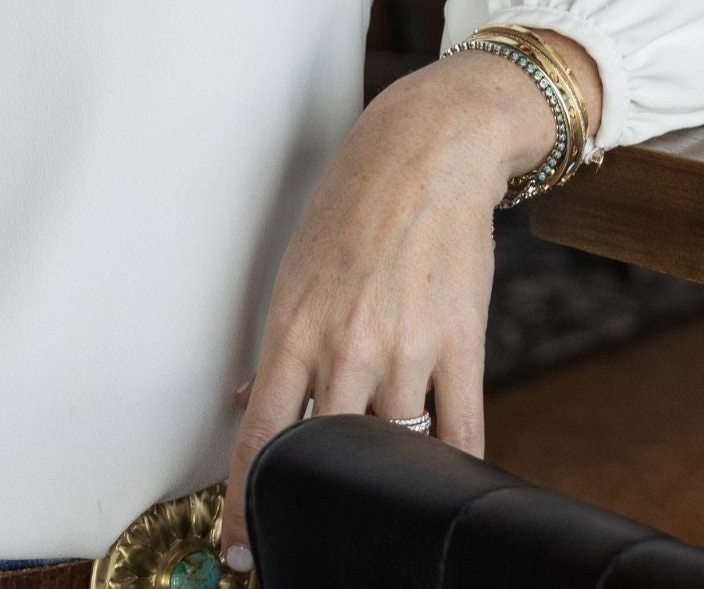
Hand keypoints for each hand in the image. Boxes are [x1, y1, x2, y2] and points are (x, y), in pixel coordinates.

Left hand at [215, 31, 601, 570]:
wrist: (423, 154)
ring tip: (386, 478)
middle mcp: (345, 346)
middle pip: (327, 456)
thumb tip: (251, 409)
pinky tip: (445, 485)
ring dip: (390, 469)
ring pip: (396, 449)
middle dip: (322, 497)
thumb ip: (280, 351)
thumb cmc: (351, 210)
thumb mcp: (296, 272)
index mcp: (293, 328)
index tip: (242, 553)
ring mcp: (406, 349)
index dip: (248, 502)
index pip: (263, 439)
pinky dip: (452, 467)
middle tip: (319, 526)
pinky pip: (461, 434)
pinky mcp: (461, 345)